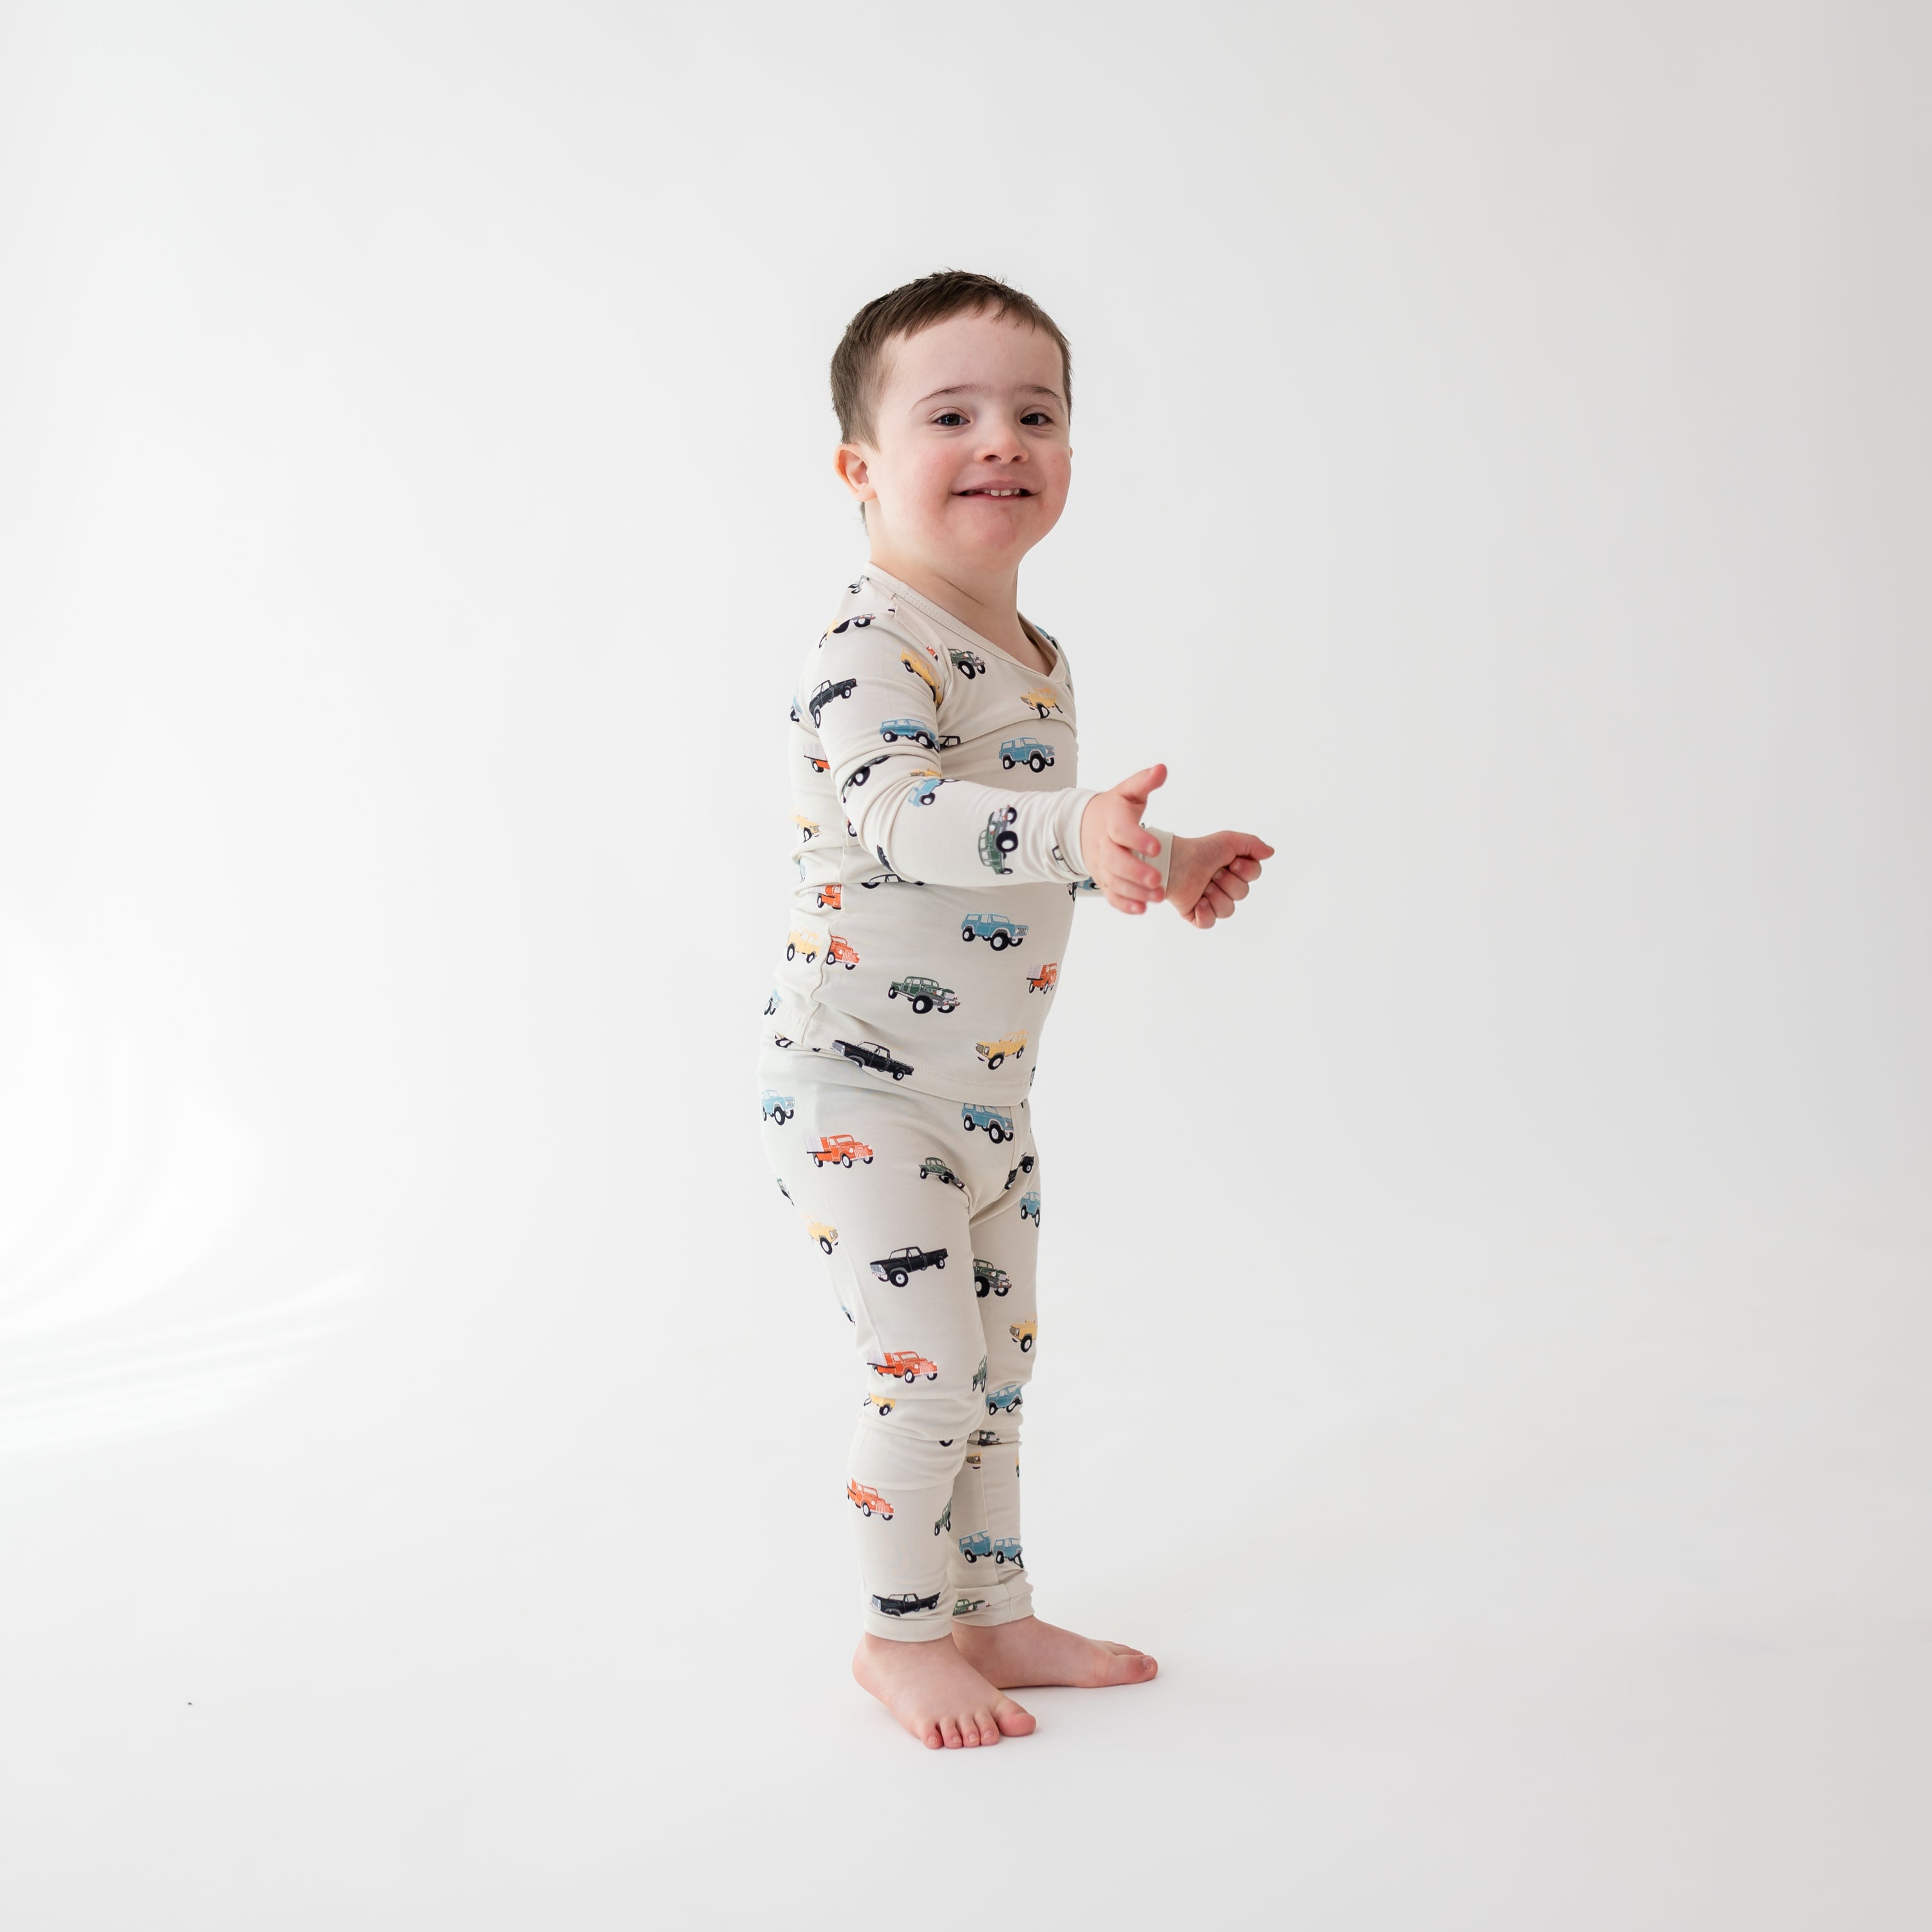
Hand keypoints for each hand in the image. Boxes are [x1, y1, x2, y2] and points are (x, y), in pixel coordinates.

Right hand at [1079, 763, 1169, 913]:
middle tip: (1157, 880)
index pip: (1121, 830)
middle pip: (1115, 861)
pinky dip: (1124, 904)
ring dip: (1135, 891)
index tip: (1156, 847)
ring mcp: (1102, 865)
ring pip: (1114, 881)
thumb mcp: (1127, 791)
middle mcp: (1104, 845)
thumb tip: (1162, 769)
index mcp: (1112, 821)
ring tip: (1158, 897)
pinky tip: (1141, 909)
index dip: (1137, 839)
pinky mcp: (1103, 879)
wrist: (1082, 827)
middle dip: (1136, 872)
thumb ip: (1144, 782)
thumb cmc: (1113, 809)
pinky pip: (1110, 894)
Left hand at [1165, 830, 1274, 928]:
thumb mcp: (1229, 841)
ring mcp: (1209, 901)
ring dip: (1217, 896)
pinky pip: (1208, 923)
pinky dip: (1205, 913)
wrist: (1173, 861)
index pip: (1253, 876)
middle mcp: (1223, 886)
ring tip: (1204, 886)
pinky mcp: (1195, 914)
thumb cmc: (1199, 849)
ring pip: (1228, 910)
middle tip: (1213, 873)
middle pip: (1242, 893)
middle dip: (1228, 882)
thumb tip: (1271, 852)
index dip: (1245, 870)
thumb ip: (1252, 845)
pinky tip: (1199, 902)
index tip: (1231, 862)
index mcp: (1233, 870)